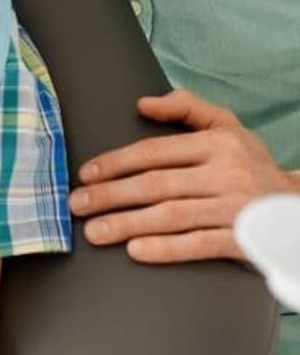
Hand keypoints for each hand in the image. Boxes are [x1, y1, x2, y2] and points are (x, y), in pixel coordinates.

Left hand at [68, 89, 294, 262]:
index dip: (115, 163)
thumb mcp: (227, 126)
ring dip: (128, 224)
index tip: (86, 174)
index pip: (154, 152)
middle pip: (156, 185)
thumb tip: (141, 104)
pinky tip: (136, 250)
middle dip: (111, 195)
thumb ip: (186, 107)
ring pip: (172, 216)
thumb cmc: (250, 163)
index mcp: (216, 144)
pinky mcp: (244, 241)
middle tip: (76, 204)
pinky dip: (167, 249)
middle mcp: (226, 174)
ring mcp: (236, 209)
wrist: (297, 206)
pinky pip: (200, 245)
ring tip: (95, 232)